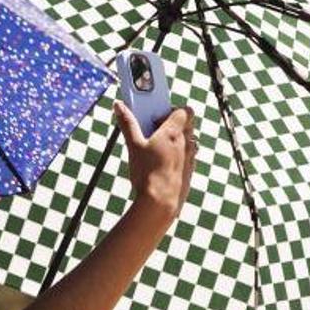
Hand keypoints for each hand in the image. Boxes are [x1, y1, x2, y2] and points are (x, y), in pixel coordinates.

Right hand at [113, 101, 196, 219]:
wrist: (161, 203)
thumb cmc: (148, 173)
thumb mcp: (133, 146)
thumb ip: (127, 124)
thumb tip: (119, 106)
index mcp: (174, 132)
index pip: (184, 110)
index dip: (171, 110)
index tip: (155, 116)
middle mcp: (186, 143)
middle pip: (186, 124)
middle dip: (171, 124)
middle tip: (152, 130)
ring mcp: (189, 158)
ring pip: (187, 141)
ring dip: (174, 140)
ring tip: (154, 148)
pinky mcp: (188, 171)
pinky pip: (185, 157)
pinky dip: (175, 155)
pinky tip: (159, 165)